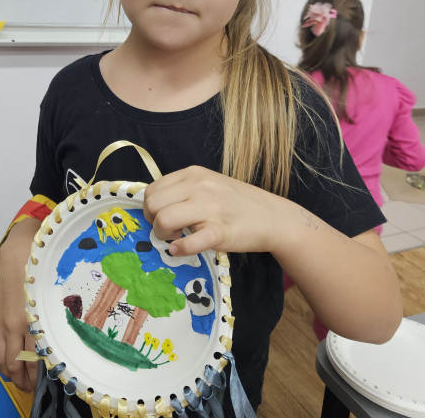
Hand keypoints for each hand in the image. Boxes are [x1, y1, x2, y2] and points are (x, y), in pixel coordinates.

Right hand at [0, 219, 40, 392]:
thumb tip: (56, 342)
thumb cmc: (40, 273)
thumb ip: (49, 321)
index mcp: (31, 321)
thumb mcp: (49, 298)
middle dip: (21, 379)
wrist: (18, 254)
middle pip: (13, 363)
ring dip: (6, 372)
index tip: (40, 382)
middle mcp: (12, 325)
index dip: (35, 375)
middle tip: (29, 386)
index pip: (32, 358)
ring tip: (16, 379)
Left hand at [143, 166, 285, 254]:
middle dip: (153, 221)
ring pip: (164, 220)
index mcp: (193, 174)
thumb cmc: (238, 203)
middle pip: (153, 204)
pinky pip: (189, 242)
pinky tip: (181, 250)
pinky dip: (180, 249)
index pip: (153, 189)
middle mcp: (199, 186)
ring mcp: (210, 207)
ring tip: (176, 238)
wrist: (274, 217)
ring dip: (163, 235)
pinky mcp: (220, 231)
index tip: (160, 218)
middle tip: (167, 231)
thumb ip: (184, 190)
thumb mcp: (208, 184)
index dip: (150, 208)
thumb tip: (155, 208)